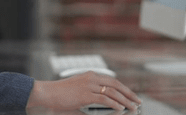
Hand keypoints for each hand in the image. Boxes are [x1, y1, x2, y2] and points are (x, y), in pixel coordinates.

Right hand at [26, 71, 140, 111]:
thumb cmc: (60, 95)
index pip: (111, 80)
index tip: (131, 95)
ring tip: (132, 107)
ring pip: (112, 92)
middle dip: (128, 93)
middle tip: (137, 101)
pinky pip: (105, 99)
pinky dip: (115, 104)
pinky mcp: (85, 95)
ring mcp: (88, 86)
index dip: (123, 88)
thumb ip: (91, 99)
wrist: (47, 92)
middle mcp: (91, 78)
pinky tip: (121, 109)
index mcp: (89, 75)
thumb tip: (103, 110)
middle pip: (115, 84)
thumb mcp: (78, 94)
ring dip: (125, 100)